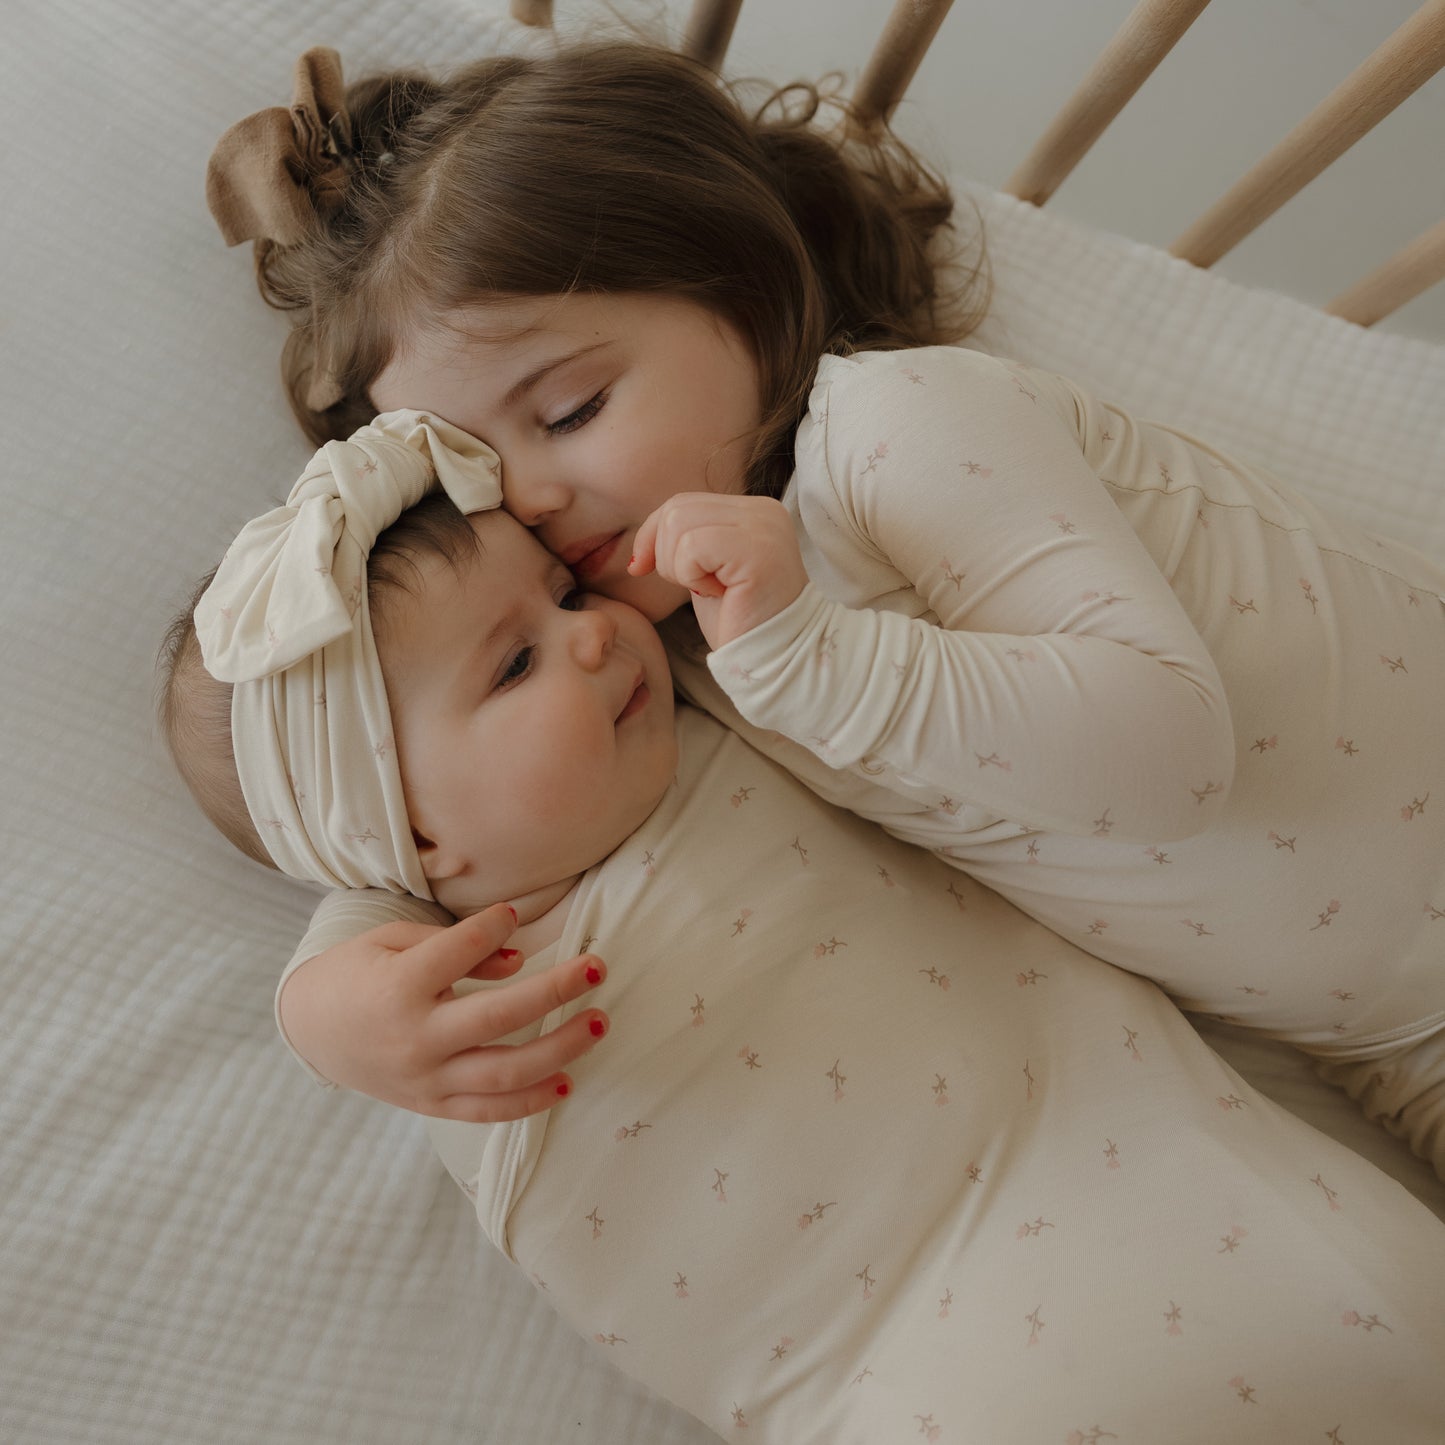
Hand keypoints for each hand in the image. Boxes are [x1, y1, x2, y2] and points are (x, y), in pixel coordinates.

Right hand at [277, 902, 608, 1121]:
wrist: (313, 1031)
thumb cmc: (360, 974)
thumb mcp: (393, 942)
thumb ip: (455, 948)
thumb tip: (517, 957)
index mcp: (398, 988)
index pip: (457, 954)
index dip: (493, 926)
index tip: (514, 912)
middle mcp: (415, 1038)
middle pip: (497, 1017)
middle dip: (554, 991)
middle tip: (597, 968)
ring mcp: (425, 1079)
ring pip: (503, 1073)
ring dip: (560, 1049)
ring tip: (599, 1023)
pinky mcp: (431, 1105)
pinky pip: (487, 1111)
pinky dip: (529, 1102)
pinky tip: (567, 1082)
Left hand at [629, 493, 806, 648]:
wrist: (777, 658)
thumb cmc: (742, 621)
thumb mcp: (706, 571)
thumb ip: (685, 543)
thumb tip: (640, 545)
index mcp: (753, 511)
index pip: (683, 502)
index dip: (652, 535)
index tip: (640, 568)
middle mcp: (763, 511)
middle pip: (677, 508)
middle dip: (664, 553)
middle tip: (693, 586)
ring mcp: (763, 527)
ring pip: (679, 524)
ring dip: (678, 567)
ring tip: (709, 590)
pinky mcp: (757, 550)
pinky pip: (692, 546)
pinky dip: (690, 575)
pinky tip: (718, 593)